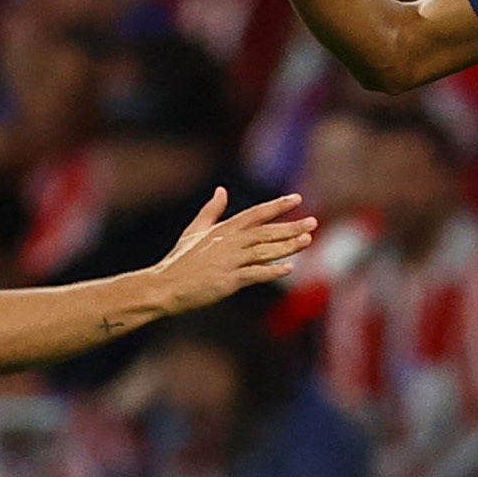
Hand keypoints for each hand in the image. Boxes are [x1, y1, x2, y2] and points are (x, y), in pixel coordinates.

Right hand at [150, 188, 316, 314]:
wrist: (165, 286)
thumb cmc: (179, 260)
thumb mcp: (194, 230)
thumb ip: (211, 211)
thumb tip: (221, 190)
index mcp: (222, 230)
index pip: (255, 214)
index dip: (277, 206)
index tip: (297, 199)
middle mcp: (228, 242)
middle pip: (265, 232)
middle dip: (290, 226)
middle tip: (313, 222)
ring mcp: (229, 261)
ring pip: (264, 251)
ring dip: (287, 246)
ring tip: (307, 241)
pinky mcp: (228, 280)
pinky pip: (255, 274)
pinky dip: (271, 270)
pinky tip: (289, 268)